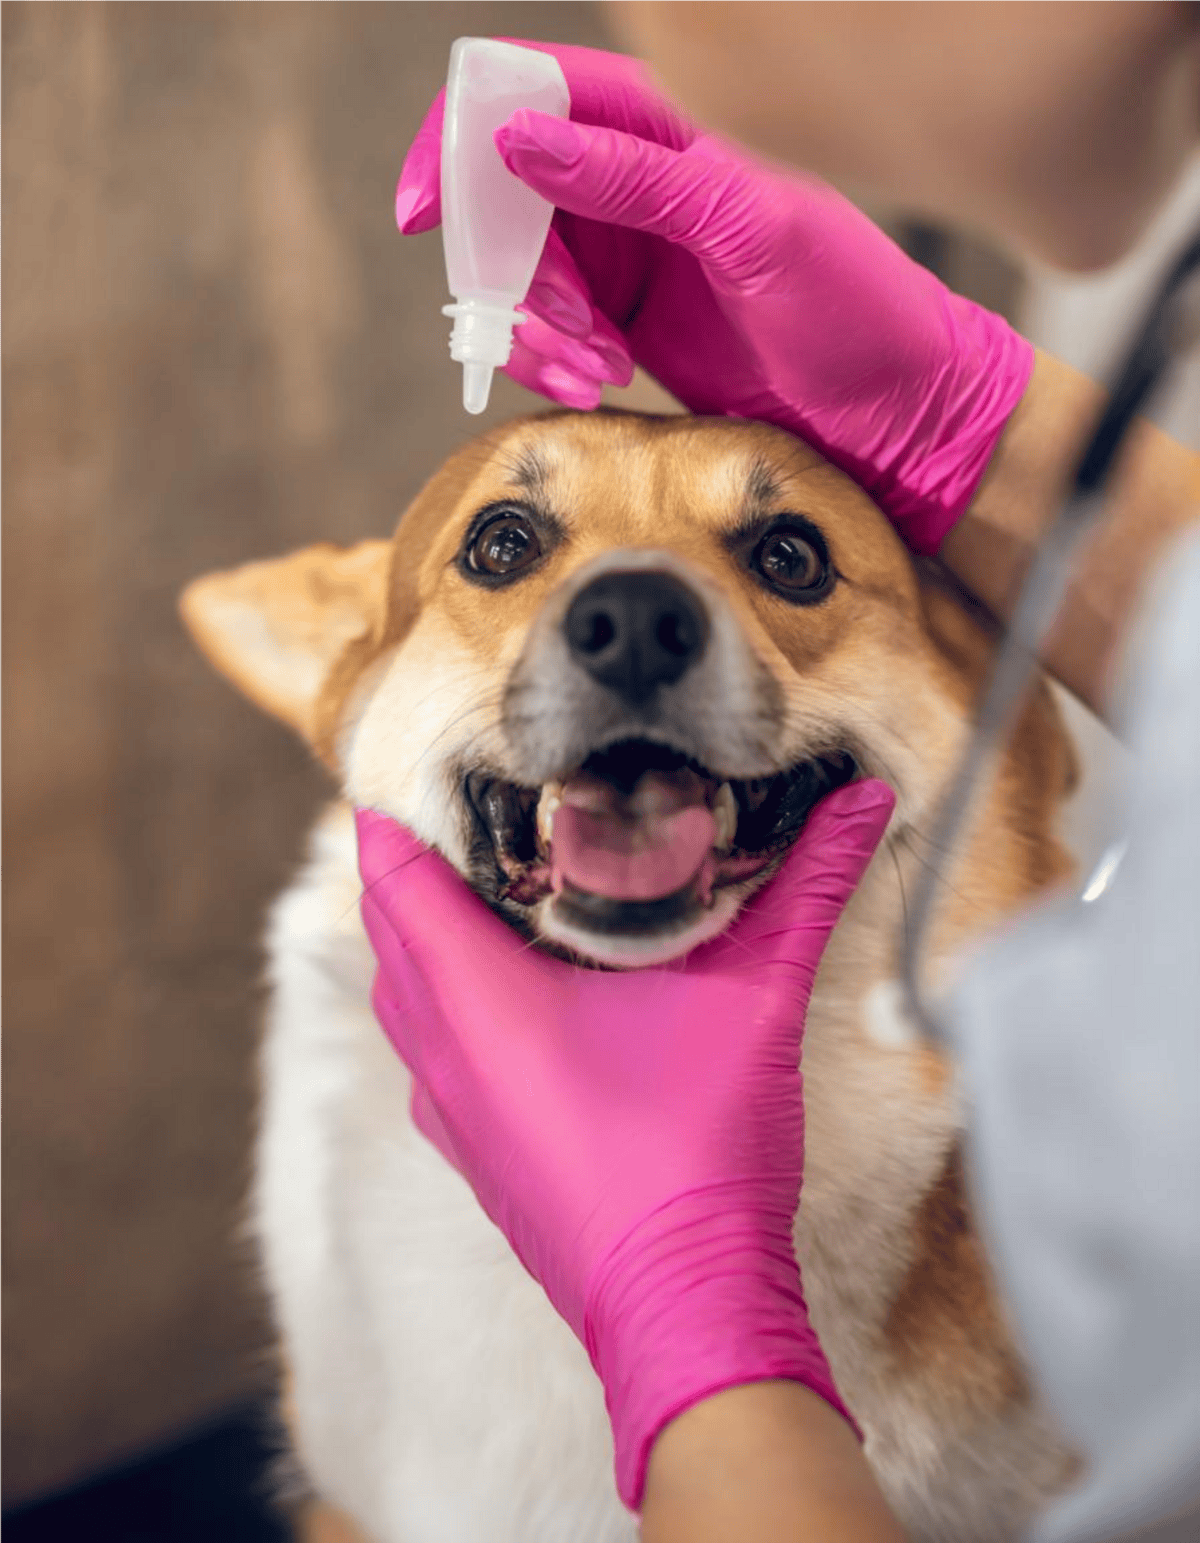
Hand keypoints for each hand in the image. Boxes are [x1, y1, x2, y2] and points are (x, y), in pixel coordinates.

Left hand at [357, 779, 894, 1507]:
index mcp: (474, 996)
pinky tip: (525, 981)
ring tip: (503, 870)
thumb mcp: (758, 1000)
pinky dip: (454, 991)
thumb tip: (865, 798)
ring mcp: (448, 1106)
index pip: (390, 868)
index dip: (403, 798)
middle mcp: (438, 1048)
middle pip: (391, 918)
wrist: (685, 1310)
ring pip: (408, 985)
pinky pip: (433, 1042)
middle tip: (490, 793)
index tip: (444, 747)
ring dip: (436, 924)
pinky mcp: (473, 1146)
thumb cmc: (700, 1155)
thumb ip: (810, 887)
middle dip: (426, 851)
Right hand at [397, 42, 1032, 552]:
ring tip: (593, 373)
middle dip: (508, 272)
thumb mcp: (750, 229)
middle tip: (556, 333)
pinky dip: (552, 358)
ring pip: (520, 271)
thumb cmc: (853, 307)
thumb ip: (635, 179)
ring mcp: (627, 250)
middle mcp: (636, 178)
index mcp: (669, 124)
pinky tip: (599, 383)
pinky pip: (547, 326)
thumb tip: (518, 142)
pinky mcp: (624, 317)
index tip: (423, 213)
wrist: (894, 410)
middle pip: (506, 198)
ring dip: (533, 329)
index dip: (461, 142)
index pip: (533, 92)